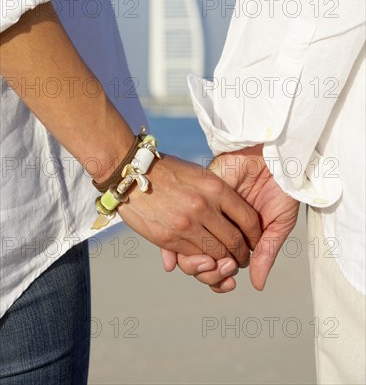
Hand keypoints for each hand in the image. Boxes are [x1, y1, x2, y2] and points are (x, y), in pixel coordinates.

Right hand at [117, 154, 261, 265]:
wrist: (131, 174)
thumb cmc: (167, 171)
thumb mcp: (198, 175)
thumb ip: (217, 196)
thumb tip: (236, 219)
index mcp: (215, 188)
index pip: (248, 219)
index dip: (256, 234)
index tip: (256, 240)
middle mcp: (204, 207)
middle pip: (235, 242)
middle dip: (243, 255)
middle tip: (244, 259)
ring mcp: (186, 225)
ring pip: (216, 255)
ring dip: (225, 264)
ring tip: (227, 264)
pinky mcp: (169, 239)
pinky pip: (194, 258)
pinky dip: (203, 263)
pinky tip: (205, 260)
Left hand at [161, 145, 298, 290]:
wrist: (276, 156)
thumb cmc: (282, 189)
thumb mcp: (278, 224)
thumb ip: (266, 253)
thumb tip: (257, 286)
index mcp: (236, 235)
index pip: (221, 264)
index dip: (220, 278)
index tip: (228, 283)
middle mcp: (218, 225)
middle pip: (201, 258)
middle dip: (208, 272)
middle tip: (221, 271)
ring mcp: (206, 211)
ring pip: (188, 244)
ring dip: (194, 261)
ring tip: (209, 263)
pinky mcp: (198, 196)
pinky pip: (180, 222)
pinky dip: (176, 243)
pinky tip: (178, 257)